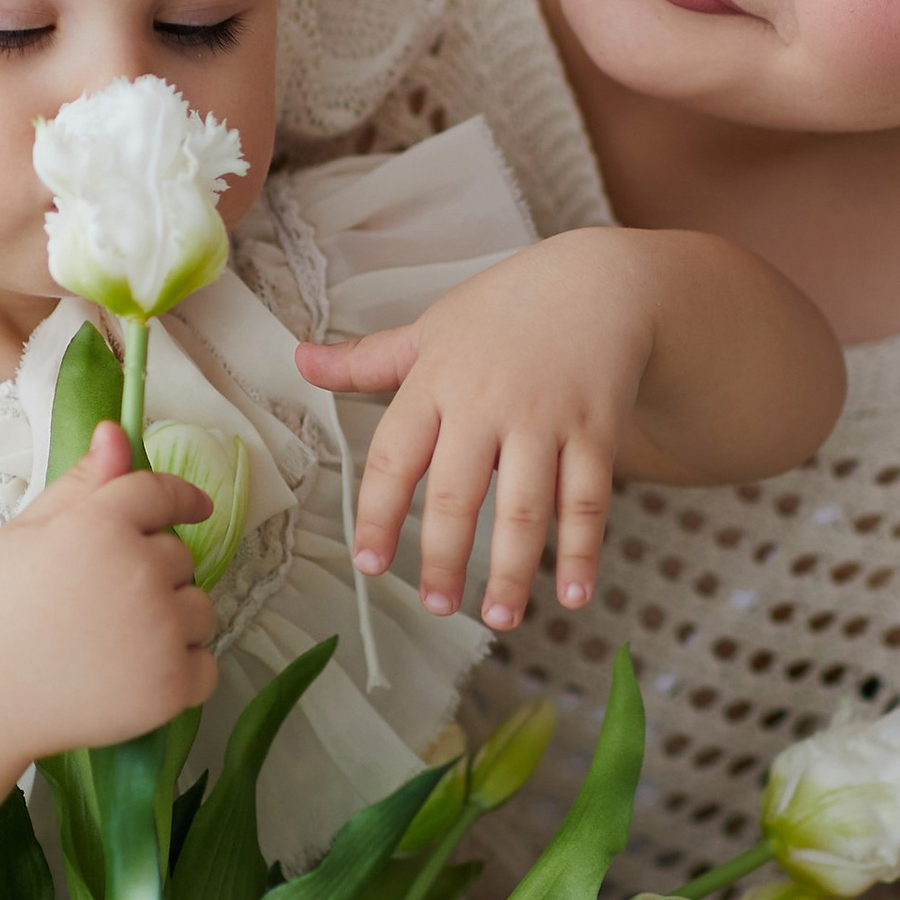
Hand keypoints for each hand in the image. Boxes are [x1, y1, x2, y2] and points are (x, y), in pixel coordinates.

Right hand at [0, 419, 218, 766]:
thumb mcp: (26, 531)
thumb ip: (81, 483)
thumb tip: (118, 432)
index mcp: (102, 526)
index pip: (162, 494)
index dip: (180, 498)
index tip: (194, 507)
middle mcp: (141, 572)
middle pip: (180, 556)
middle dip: (152, 570)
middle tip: (103, 599)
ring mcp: (162, 632)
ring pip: (200, 609)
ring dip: (174, 618)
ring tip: (118, 638)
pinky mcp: (171, 686)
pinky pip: (208, 664)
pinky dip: (185, 667)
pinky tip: (139, 671)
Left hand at [296, 233, 659, 628]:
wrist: (598, 280)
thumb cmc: (505, 309)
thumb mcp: (432, 329)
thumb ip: (368, 360)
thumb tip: (300, 360)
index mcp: (435, 382)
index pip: (394, 457)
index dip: (376, 514)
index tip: (368, 565)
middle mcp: (486, 403)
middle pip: (456, 492)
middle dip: (442, 557)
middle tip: (434, 606)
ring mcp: (544, 418)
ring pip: (523, 506)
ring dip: (509, 569)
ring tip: (498, 619)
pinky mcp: (596, 429)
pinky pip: (588, 499)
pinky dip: (582, 551)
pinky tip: (572, 596)